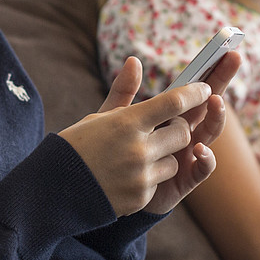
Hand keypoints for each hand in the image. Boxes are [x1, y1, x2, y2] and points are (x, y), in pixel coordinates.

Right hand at [59, 53, 239, 215]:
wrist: (54, 191)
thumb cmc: (77, 147)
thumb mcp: (98, 117)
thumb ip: (123, 91)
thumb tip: (135, 61)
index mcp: (126, 122)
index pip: (173, 102)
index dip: (194, 93)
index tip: (205, 88)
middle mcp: (137, 148)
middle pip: (183, 132)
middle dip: (180, 128)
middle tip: (168, 127)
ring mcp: (140, 176)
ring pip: (175, 160)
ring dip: (165, 156)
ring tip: (139, 155)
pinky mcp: (141, 198)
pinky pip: (160, 183)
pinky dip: (150, 178)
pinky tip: (126, 176)